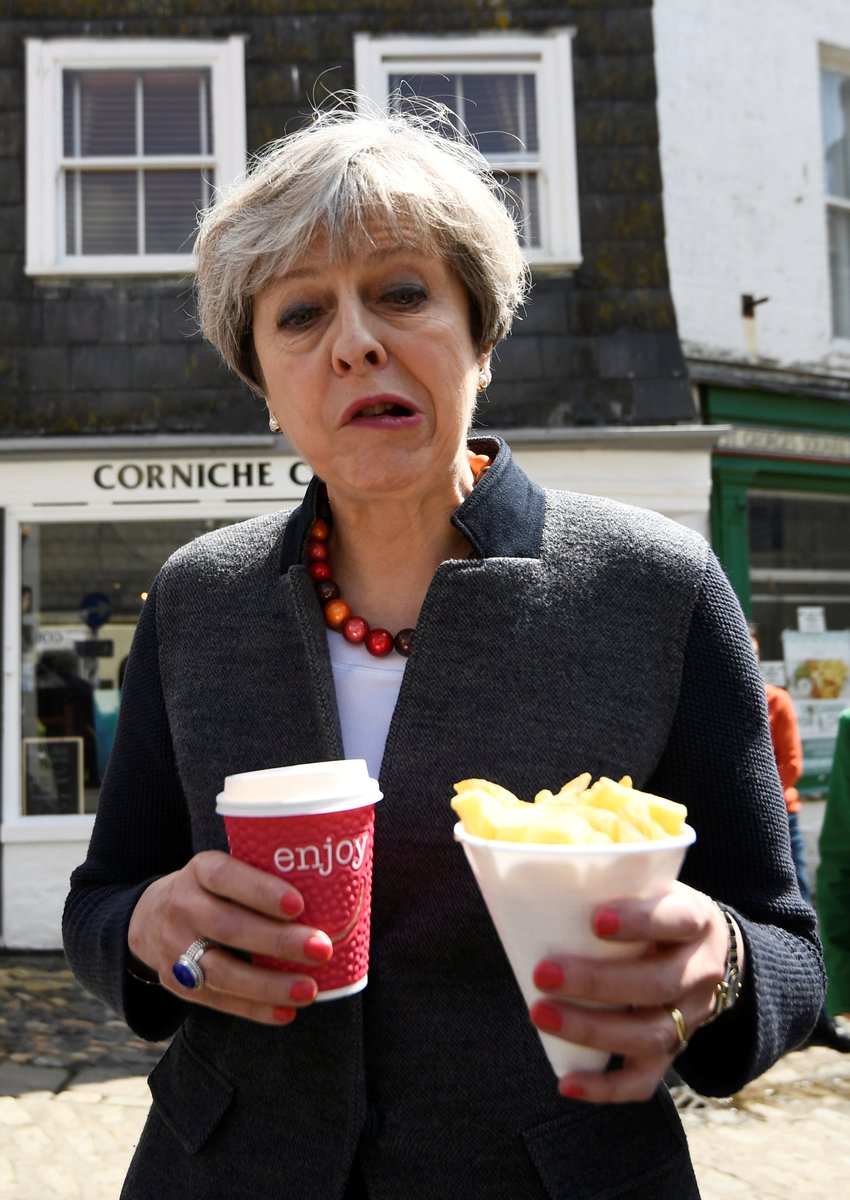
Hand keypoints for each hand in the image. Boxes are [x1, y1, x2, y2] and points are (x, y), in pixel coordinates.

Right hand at [127, 850, 331, 1024]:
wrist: (151, 916)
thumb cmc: (214, 890)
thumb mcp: (226, 869)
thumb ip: (263, 876)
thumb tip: (336, 889)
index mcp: (199, 871)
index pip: (226, 876)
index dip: (261, 890)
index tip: (299, 904)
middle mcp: (182, 906)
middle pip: (228, 927)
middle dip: (277, 941)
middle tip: (321, 948)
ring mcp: (175, 947)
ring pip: (221, 970)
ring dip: (268, 984)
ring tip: (309, 989)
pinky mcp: (176, 982)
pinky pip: (217, 1000)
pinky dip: (254, 1008)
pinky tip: (286, 1012)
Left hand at [529, 882, 740, 1102]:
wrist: (710, 951)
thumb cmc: (657, 910)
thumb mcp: (651, 886)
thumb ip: (613, 883)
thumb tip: (535, 872)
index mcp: (695, 920)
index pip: (676, 920)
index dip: (639, 922)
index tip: (595, 920)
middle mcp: (701, 970)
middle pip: (658, 984)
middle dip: (597, 983)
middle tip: (543, 973)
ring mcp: (692, 1015)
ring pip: (651, 1034)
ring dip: (592, 1030)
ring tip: (541, 1014)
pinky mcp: (675, 1048)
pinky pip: (646, 1078)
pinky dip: (606, 1087)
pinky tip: (566, 1082)